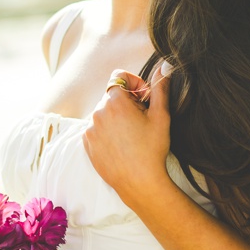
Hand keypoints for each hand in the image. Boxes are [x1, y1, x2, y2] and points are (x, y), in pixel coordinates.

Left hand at [82, 61, 173, 204]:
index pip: (119, 77)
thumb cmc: (152, 149)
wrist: (138, 182)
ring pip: (104, 113)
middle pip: (112, 96)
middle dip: (127, 103)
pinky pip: (96, 128)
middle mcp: (98, 112)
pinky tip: (122, 145)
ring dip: (117, 118)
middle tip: (142, 120)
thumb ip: (160, 89)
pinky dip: (107, 131)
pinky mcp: (86, 143)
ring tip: (132, 135)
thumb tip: (163, 68)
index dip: (134, 84)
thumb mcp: (161, 117)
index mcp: (116, 102)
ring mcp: (90, 128)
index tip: (144, 98)